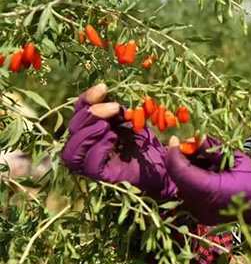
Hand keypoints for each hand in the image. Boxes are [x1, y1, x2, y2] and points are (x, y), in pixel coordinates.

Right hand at [61, 83, 175, 198]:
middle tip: (115, 108)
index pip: (78, 113)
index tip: (103, 88)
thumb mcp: (130, 119)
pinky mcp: (102, 176)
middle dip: (91, 114)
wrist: (164, 166)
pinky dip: (97, 148)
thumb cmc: (146, 141)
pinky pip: (88, 164)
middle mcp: (87, 147)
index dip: (87, 99)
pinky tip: (111, 138)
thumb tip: (102, 90)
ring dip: (88, 133)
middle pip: (72, 129)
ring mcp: (91, 164)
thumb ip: (114, 108)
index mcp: (91, 130)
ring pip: (72, 150)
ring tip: (108, 125)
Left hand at [165, 135, 250, 224]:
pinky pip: (191, 192)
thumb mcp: (238, 159)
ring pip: (183, 183)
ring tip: (209, 157)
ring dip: (190, 167)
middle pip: (179, 176)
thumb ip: (213, 148)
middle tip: (196, 143)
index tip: (175, 138)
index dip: (174, 152)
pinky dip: (196, 178)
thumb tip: (197, 136)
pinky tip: (211, 170)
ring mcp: (199, 211)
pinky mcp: (202, 214)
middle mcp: (198, 204)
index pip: (179, 170)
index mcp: (207, 190)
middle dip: (183, 157)